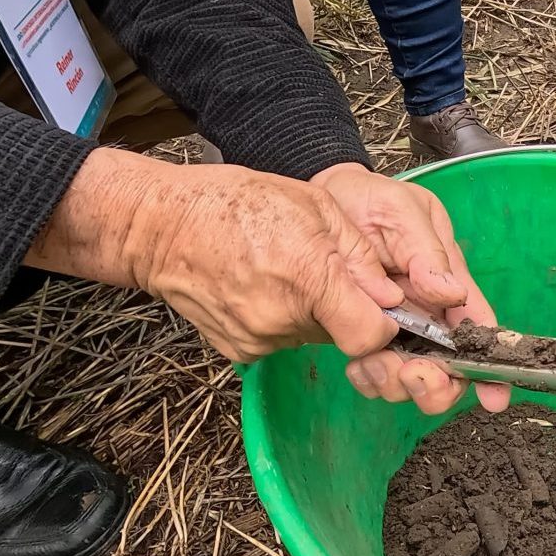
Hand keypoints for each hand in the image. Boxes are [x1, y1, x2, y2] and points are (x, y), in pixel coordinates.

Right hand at [25, 148, 402, 362]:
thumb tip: (396, 297)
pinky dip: (286, 319)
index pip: (372, 335)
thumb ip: (359, 256)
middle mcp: (283, 320)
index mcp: (308, 277)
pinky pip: (284, 340)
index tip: (386, 303)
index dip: (388, 323)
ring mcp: (258, 341)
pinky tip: (265, 287)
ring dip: (318, 312)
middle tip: (330, 273)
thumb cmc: (236, 203)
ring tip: (290, 272)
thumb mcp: (313, 207)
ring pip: (316, 337)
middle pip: (346, 335)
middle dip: (351, 309)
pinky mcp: (241, 352)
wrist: (158, 226)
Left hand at [310, 163, 510, 413]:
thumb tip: (452, 293)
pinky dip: (370, 379)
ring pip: (411, 378)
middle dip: (437, 384)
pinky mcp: (361, 335)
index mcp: (449, 282)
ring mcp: (395, 329)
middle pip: (448, 367)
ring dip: (399, 384)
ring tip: (374, 366)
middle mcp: (428, 313)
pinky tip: (358, 365)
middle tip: (414, 374)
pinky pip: (374, 373)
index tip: (493, 396)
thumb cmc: (370, 200)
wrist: (321, 200)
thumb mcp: (404, 211)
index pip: (478, 326)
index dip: (490, 365)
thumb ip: (427, 251)